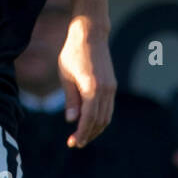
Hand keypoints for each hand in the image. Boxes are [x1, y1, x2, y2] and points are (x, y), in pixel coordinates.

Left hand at [57, 18, 115, 147]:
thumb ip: (71, 99)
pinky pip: (108, 108)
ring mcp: (111, 88)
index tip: (73, 143)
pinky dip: (100, 119)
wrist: (90, 34)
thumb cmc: (73, 53)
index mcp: (92, 88)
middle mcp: (105, 89)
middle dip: (88, 134)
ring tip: (82, 136)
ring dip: (95, 129)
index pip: (88, 118)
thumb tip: (72, 121)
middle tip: (75, 143)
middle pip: (99, 120)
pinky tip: (90, 123)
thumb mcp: (66, 77)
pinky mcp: (112, 85)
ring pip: (106, 116)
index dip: (81, 133)